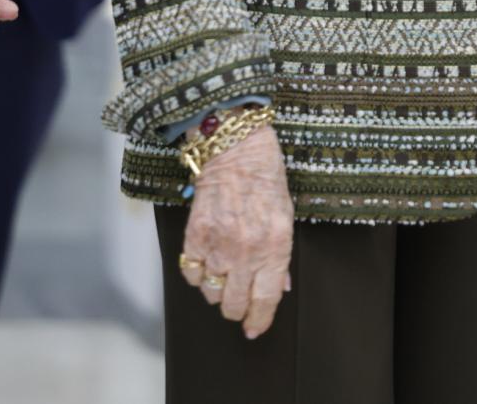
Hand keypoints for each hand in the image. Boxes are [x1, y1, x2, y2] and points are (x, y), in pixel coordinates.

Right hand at [179, 125, 293, 338]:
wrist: (236, 148)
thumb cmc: (266, 178)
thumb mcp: (285, 217)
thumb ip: (281, 256)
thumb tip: (280, 286)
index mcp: (274, 247)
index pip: (265, 301)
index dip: (259, 320)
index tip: (254, 328)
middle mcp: (246, 252)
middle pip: (234, 305)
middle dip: (236, 309)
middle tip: (238, 302)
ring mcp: (218, 245)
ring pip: (211, 294)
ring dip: (217, 289)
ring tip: (224, 271)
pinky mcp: (194, 237)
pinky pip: (191, 274)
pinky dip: (197, 273)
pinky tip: (207, 260)